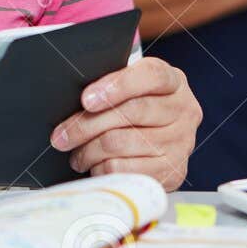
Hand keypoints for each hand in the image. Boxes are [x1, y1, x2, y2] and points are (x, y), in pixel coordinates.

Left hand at [49, 57, 200, 190]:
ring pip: (122, 143)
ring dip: (89, 151)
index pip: (151, 75)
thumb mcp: (130, 89)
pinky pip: (125, 170)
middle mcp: (184, 110)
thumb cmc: (136, 108)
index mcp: (173, 81)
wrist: (161, 141)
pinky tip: (95, 166)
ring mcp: (182, 143)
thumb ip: (111, 86)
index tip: (86, 99)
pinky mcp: (173, 172)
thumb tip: (75, 98)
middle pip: (131, 112)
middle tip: (61, 136)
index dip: (117, 86)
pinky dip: (101, 169)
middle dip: (87, 124)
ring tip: (76, 154)